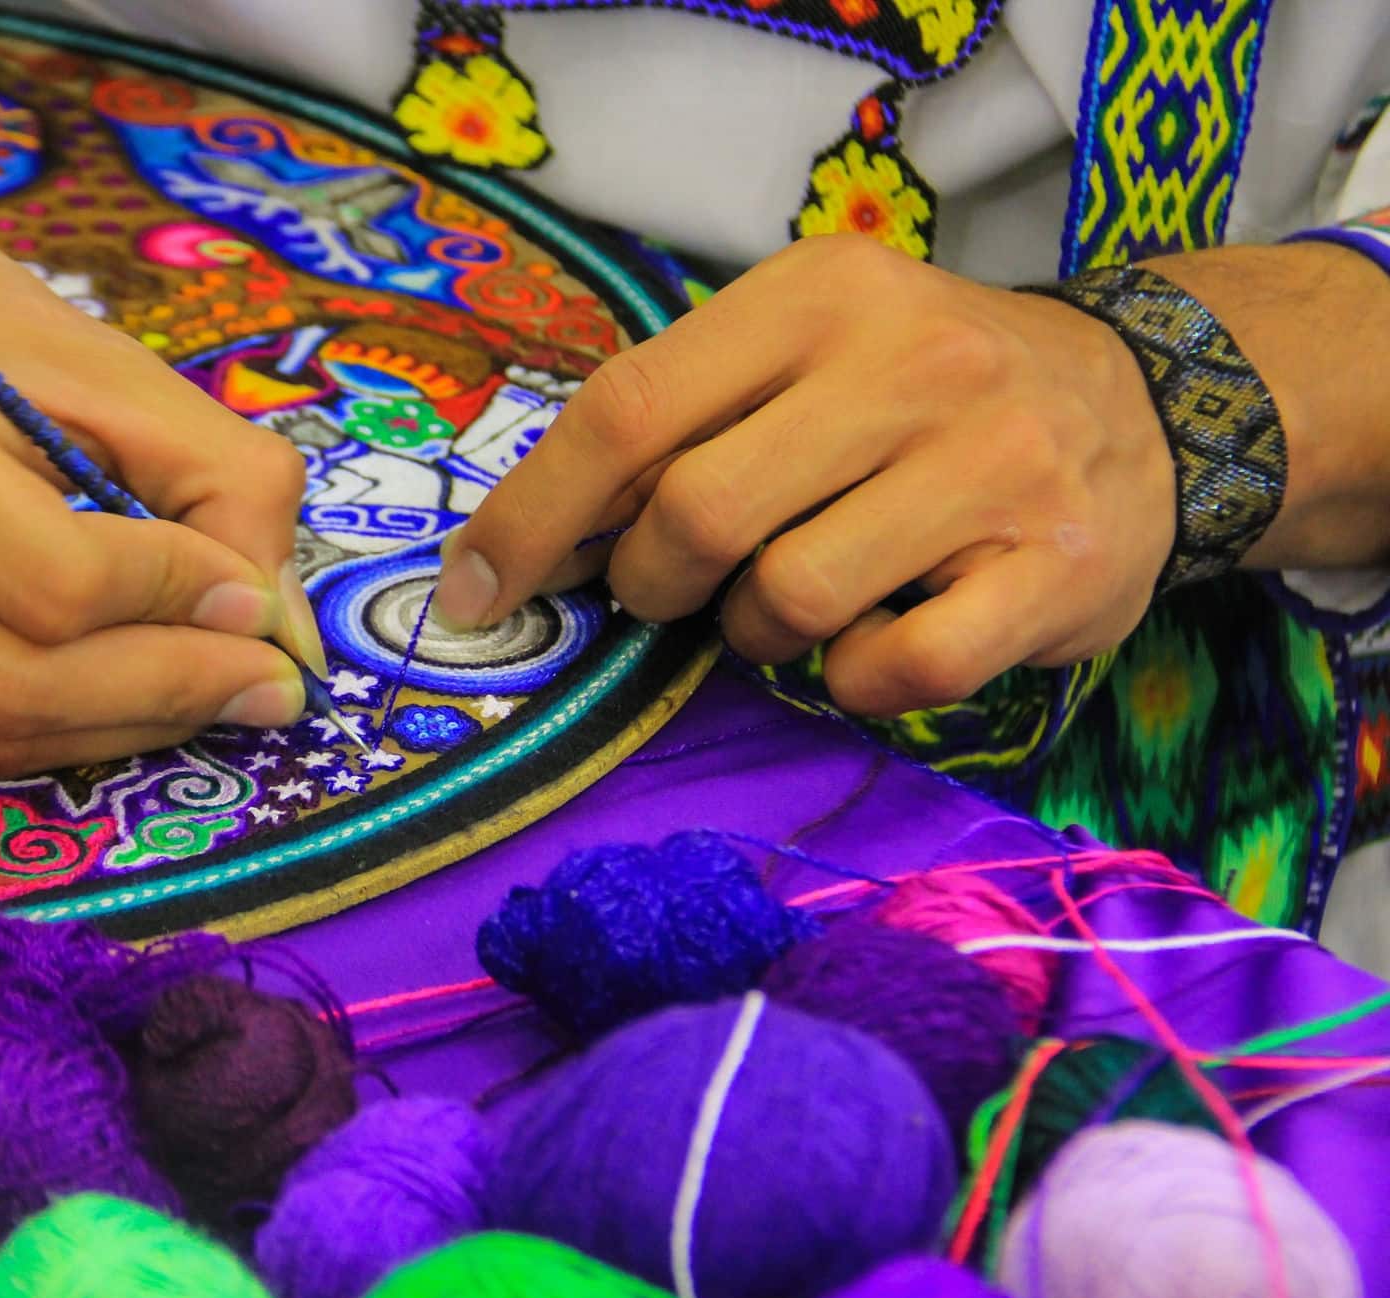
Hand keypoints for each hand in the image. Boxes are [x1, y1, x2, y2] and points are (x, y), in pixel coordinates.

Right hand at [0, 202, 312, 773]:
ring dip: (115, 729)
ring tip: (205, 693)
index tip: (259, 604)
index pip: (55, 581)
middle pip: (12, 684)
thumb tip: (279, 625)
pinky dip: (41, 723)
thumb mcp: (86, 351)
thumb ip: (212, 473)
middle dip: (167, 696)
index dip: (181, 604)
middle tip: (265, 689)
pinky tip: (109, 690)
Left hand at [435, 233, 1175, 715]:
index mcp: (820, 295)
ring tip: (796, 601)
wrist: (1144, 405)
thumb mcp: (804, 350)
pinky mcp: (1056, 571)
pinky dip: (858, 678)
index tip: (477, 591)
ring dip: (758, 635)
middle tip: (673, 588)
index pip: (630, 408)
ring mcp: (993, 468)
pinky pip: (895, 671)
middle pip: (696, 516)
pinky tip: (881, 636)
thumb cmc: (921, 391)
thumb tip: (533, 535)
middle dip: (650, 582)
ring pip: (789, 602)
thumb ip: (681, 417)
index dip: (532, 515)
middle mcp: (912, 364)